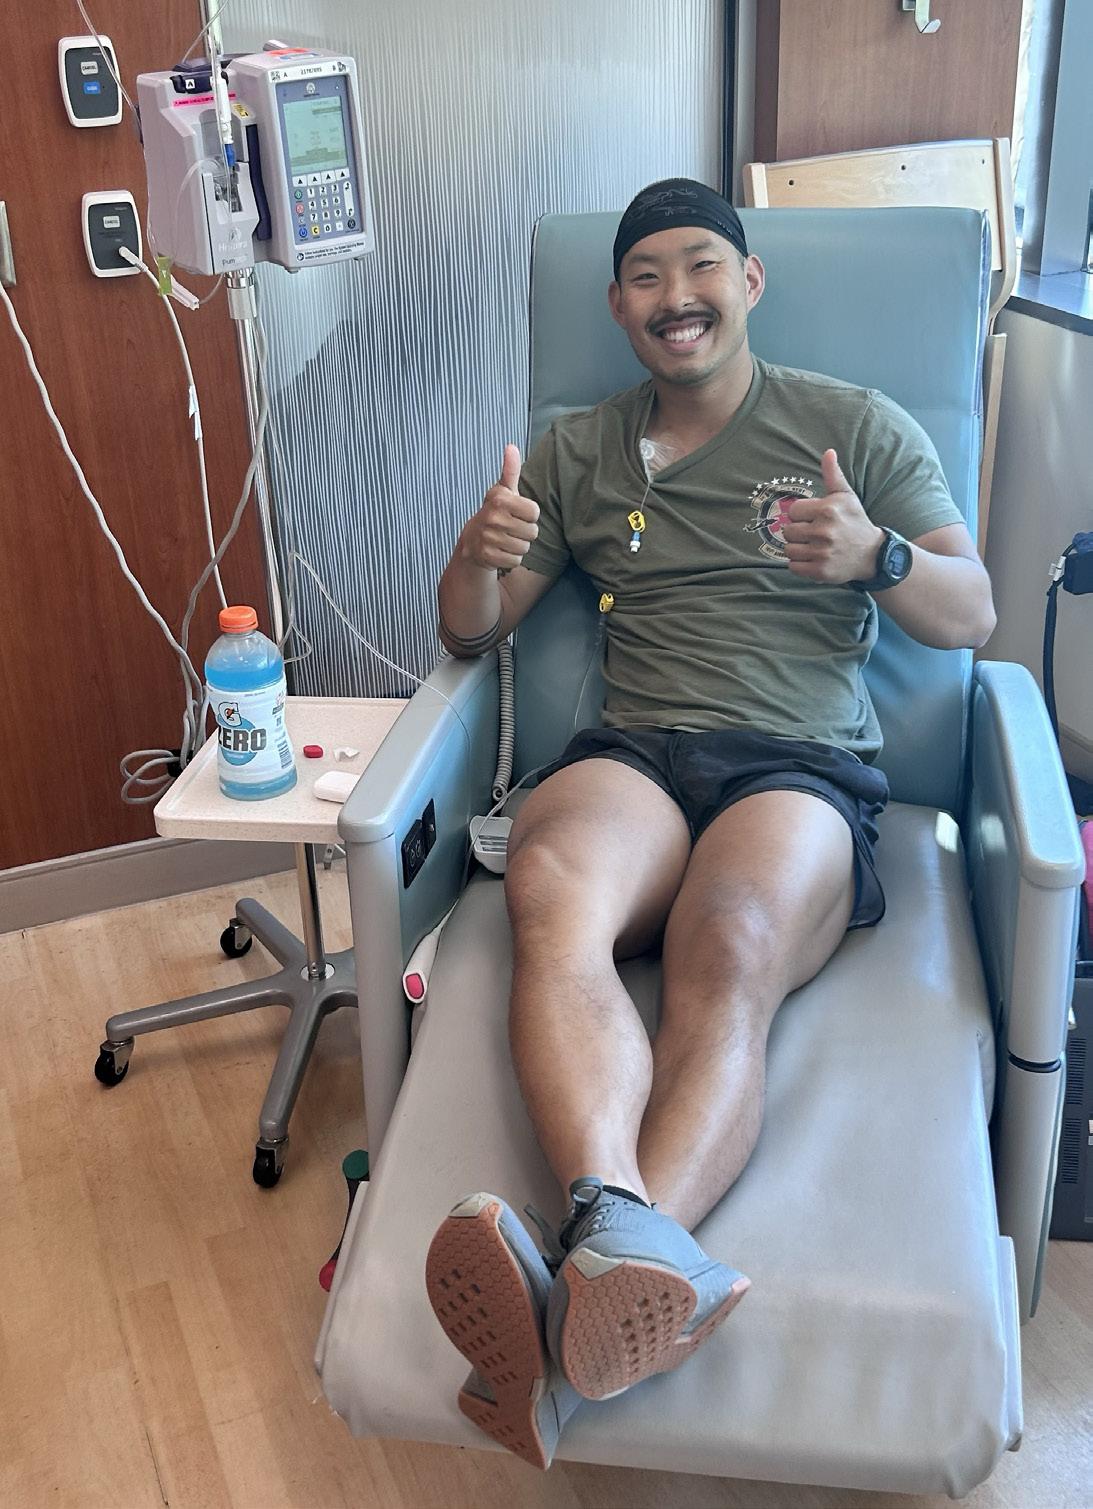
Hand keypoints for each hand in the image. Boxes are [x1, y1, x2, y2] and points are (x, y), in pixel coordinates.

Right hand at [460, 445, 539, 570]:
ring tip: (506, 539)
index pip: (535, 512)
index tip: (517, 513)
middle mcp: (493, 517)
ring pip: (525, 548)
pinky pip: (516, 561)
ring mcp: (489, 538)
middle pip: (532, 532)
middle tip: (511, 529)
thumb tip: (511, 446)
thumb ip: (510, 470)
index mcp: (500, 499)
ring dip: (519, 546)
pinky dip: (511, 558)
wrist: (472, 541)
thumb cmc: (495, 513)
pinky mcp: (488, 556)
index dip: (529, 515)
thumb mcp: (503, 491)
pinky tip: (501, 551)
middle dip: (525, 532)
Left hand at [781, 450, 883, 583]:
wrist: (872, 554)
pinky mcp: (820, 571)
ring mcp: (822, 553)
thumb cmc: (855, 522)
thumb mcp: (846, 496)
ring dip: (797, 549)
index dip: (800, 515)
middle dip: (798, 532)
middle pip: (788, 531)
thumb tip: (828, 452)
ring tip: (813, 546)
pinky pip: (793, 567)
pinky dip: (800, 565)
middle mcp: (824, 531)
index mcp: (827, 510)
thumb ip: (833, 475)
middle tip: (814, 534)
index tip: (813, 519)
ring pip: (788, 549)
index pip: (792, 511)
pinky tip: (814, 559)